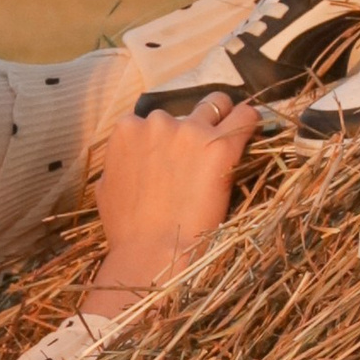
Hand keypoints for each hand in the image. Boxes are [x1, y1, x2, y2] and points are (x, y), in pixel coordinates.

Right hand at [82, 89, 258, 307]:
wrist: (152, 255)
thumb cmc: (126, 231)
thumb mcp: (107, 190)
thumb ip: (118, 164)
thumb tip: (127, 161)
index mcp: (127, 129)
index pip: (152, 118)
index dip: (168, 136)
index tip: (177, 153)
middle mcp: (157, 121)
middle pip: (186, 111)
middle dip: (195, 126)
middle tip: (203, 150)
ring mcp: (190, 131)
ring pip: (218, 105)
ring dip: (223, 121)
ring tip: (231, 141)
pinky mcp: (220, 146)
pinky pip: (245, 118)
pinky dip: (250, 124)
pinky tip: (253, 134)